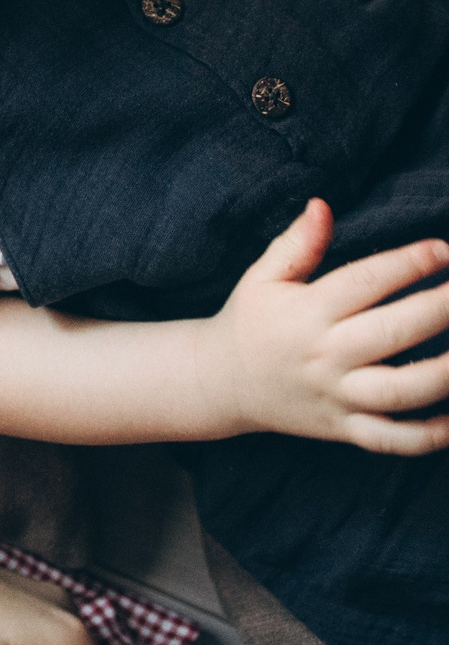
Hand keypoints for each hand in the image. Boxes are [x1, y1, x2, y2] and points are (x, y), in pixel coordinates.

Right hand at [207, 199, 448, 450]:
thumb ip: (296, 243)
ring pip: (400, 390)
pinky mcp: (343, 427)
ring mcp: (336, 396)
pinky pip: (392, 439)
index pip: (365, 282)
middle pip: (393, 333)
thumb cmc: (249, 322)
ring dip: (444, 372)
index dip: (408, 264)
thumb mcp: (262, 277)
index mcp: (305, 313)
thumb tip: (323, 205)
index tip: (442, 250)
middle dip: (441, 309)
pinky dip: (428, 436)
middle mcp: (323, 355)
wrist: (220, 382)